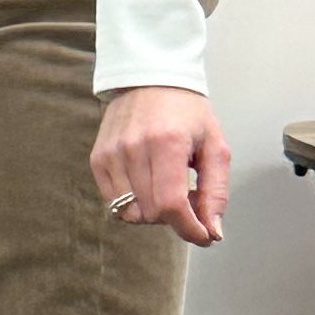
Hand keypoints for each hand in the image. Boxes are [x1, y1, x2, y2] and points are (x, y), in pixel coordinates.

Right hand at [89, 84, 228, 244]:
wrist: (149, 79)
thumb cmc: (187, 112)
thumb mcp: (215, 146)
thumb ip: (216, 191)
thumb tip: (212, 232)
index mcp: (167, 143)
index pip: (170, 205)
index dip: (188, 229)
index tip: (203, 235)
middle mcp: (134, 149)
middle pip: (151, 213)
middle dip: (175, 218)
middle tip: (188, 200)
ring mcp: (111, 154)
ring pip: (130, 212)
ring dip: (153, 212)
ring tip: (167, 190)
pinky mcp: (98, 158)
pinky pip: (113, 202)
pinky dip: (133, 204)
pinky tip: (147, 186)